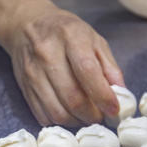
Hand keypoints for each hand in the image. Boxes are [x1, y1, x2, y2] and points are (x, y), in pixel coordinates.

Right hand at [0, 0, 123, 125]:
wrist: (26, 25)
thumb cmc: (67, 34)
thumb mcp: (95, 41)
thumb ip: (110, 68)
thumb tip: (122, 95)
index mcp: (70, 36)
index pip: (87, 71)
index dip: (103, 95)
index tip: (114, 109)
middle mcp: (47, 53)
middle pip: (72, 97)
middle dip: (91, 114)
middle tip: (101, 116)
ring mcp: (32, 71)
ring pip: (57, 111)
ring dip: (77, 121)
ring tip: (86, 116)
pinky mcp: (24, 87)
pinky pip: (43, 115)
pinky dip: (60, 121)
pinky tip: (70, 113)